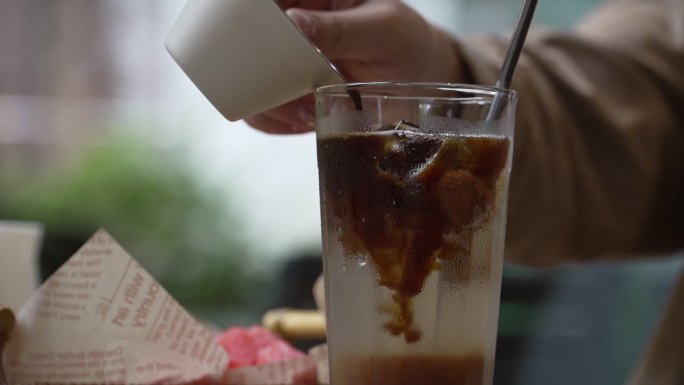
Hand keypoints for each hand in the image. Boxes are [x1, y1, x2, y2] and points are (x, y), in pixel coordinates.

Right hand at [244, 0, 464, 133]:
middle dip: (259, 74)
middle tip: (297, 92)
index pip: (261, 7)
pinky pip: (260, 106)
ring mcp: (284, 60)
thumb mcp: (384, 30)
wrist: (418, 77)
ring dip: (268, 103)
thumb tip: (295, 22)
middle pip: (243, 45)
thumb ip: (342, 28)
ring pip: (245, 79)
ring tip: (309, 112)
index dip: (248, 25)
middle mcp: (289, 24)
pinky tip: (306, 120)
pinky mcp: (285, 90)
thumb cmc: (406, 42)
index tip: (264, 53)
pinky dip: (275, 120)